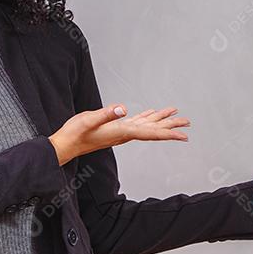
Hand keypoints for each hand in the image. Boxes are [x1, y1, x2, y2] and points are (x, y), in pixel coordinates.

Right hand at [49, 104, 190, 164]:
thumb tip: (122, 108)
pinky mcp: (114, 128)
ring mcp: (120, 131)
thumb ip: (105, 114)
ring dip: (161, 120)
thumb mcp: (88, 120)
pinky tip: (151, 114)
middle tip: (188, 123)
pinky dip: (146, 117)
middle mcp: (124, 133)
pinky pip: (136, 123)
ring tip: (175, 114)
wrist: (64, 145)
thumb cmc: (74, 134)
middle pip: (153, 130)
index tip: (183, 136)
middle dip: (171, 126)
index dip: (168, 133)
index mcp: (122, 132)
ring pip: (147, 125)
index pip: (150, 133)